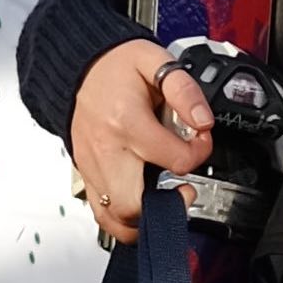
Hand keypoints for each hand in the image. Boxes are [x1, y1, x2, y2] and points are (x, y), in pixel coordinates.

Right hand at [70, 40, 211, 248]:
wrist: (79, 67)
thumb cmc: (117, 67)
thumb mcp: (156, 62)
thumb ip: (184, 90)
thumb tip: (203, 121)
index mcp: (126, 122)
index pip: (174, 160)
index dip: (198, 154)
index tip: (199, 142)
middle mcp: (105, 149)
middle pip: (133, 205)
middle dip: (167, 207)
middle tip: (183, 190)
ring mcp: (91, 166)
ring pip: (113, 219)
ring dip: (145, 220)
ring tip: (164, 201)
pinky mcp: (86, 173)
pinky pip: (101, 213)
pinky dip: (124, 219)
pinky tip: (144, 206)